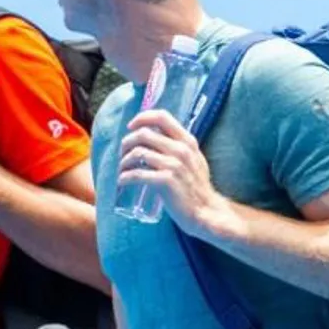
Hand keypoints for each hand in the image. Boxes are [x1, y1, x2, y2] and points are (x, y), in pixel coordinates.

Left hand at [118, 109, 223, 235]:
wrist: (206, 212)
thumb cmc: (197, 188)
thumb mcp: (195, 160)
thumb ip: (181, 147)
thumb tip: (159, 137)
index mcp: (187, 141)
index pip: (162, 117)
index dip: (142, 118)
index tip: (131, 127)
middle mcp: (181, 150)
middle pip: (144, 134)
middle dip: (127, 142)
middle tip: (123, 155)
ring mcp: (174, 165)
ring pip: (137, 153)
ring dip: (123, 161)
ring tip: (122, 169)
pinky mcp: (166, 181)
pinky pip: (137, 174)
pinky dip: (125, 177)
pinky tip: (122, 181)